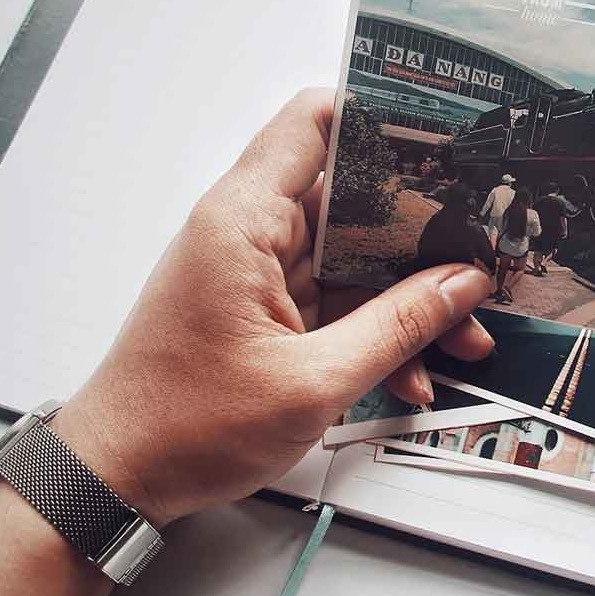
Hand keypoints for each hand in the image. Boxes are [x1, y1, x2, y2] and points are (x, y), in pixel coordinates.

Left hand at [51, 89, 494, 525]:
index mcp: (244, 221)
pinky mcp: (264, 307)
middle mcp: (249, 233)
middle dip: (422, 235)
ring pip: (353, 258)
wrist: (119, 477)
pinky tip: (411, 371)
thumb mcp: (314, 382)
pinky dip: (375, 328)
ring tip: (460, 336)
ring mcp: (257, 271)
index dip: (380, 118)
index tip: (443, 139)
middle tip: (476, 257)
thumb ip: (398, 327)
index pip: (314, 123)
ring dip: (407, 296)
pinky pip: (335, 300)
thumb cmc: (180, 427)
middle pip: (353, 199)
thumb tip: (460, 285)